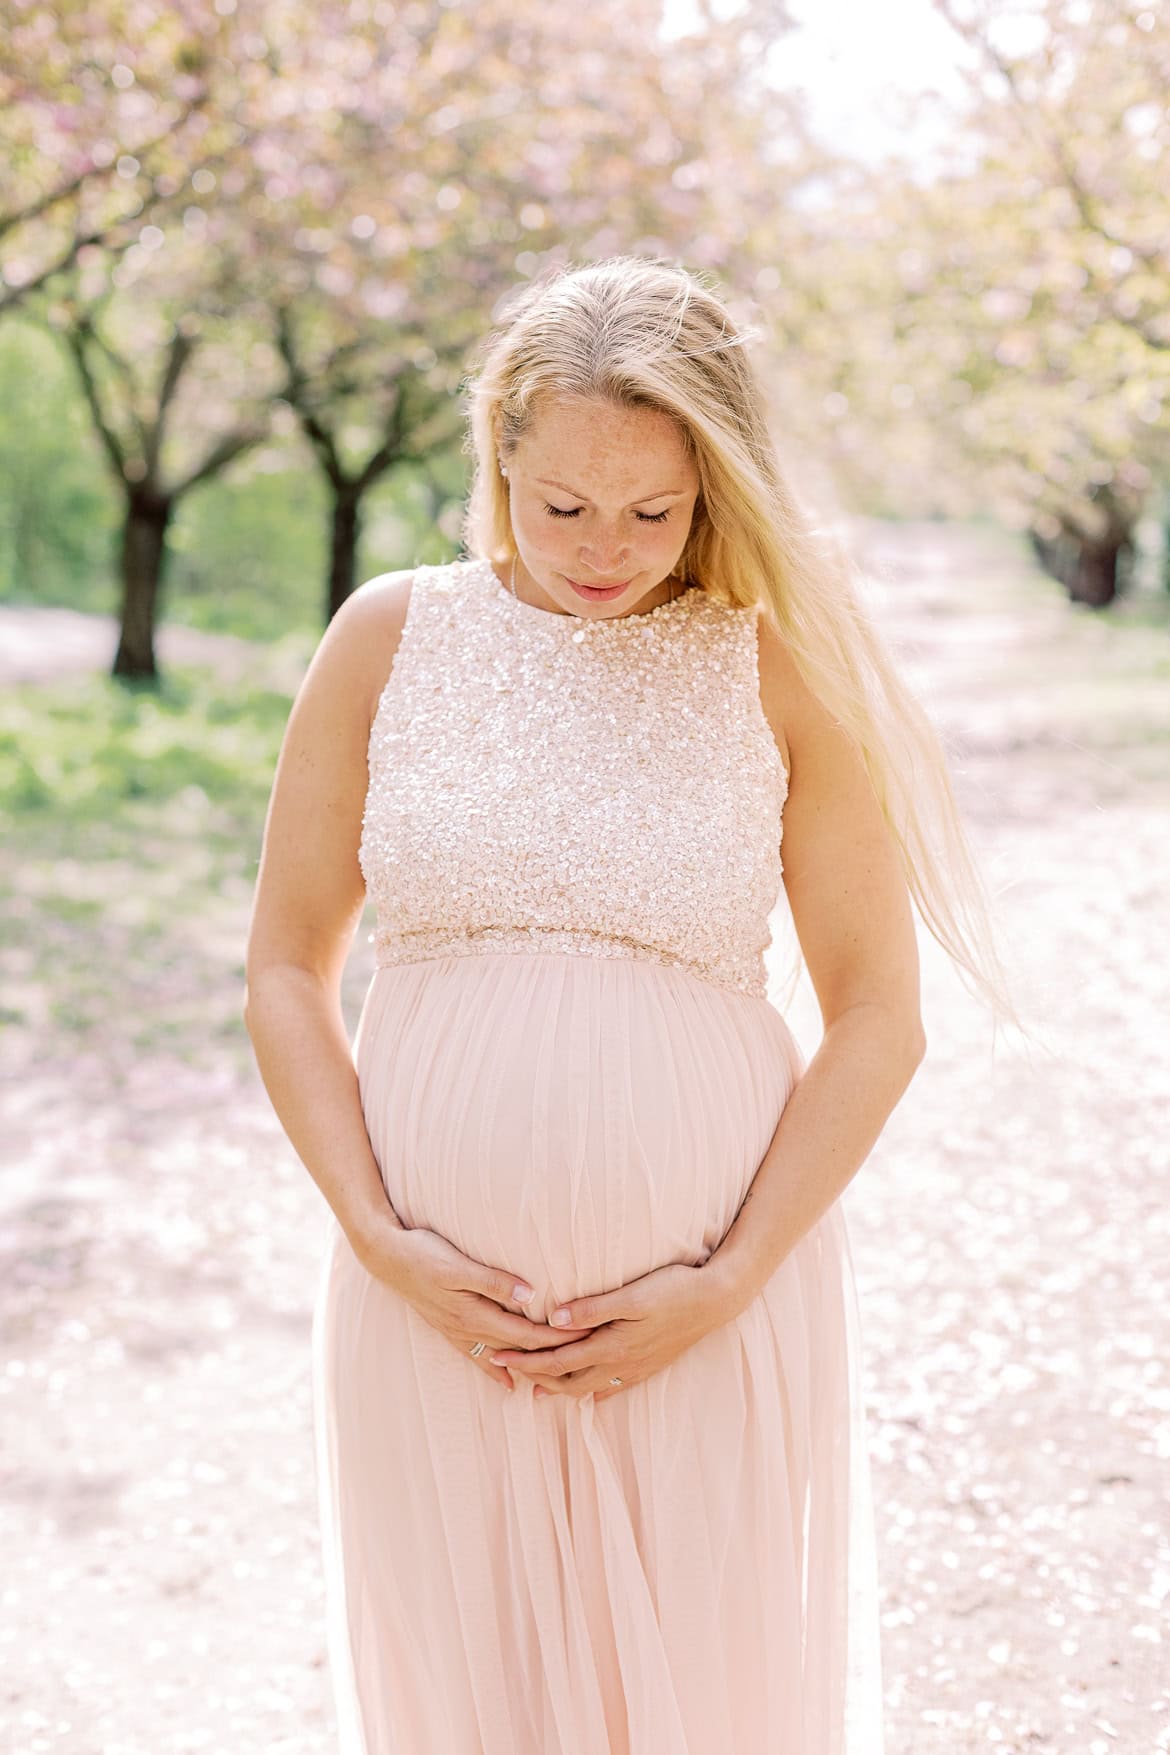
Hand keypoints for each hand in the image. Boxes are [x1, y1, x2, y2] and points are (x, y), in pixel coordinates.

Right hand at [354, 1221, 591, 1394]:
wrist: (385, 1257)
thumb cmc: (423, 1254)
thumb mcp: (458, 1265)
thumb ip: (494, 1282)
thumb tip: (529, 1296)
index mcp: (475, 1315)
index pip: (527, 1333)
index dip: (557, 1338)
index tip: (585, 1340)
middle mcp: (468, 1329)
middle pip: (519, 1350)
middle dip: (551, 1356)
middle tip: (582, 1361)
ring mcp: (458, 1331)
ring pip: (501, 1356)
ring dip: (528, 1366)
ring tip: (554, 1379)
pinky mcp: (449, 1327)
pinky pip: (478, 1355)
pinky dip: (496, 1369)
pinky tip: (507, 1383)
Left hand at [488, 1260, 727, 1403]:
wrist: (717, 1300)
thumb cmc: (674, 1289)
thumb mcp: (632, 1295)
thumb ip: (592, 1308)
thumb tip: (554, 1319)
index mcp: (612, 1346)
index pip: (558, 1361)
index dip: (526, 1361)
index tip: (498, 1355)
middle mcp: (621, 1364)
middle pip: (568, 1380)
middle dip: (535, 1377)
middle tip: (506, 1372)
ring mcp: (637, 1368)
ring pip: (589, 1388)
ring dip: (560, 1389)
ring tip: (538, 1391)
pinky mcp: (650, 1365)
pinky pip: (614, 1387)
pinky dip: (593, 1392)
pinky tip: (589, 1395)